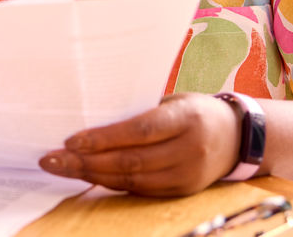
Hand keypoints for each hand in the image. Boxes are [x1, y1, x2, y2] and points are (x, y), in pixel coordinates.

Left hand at [38, 93, 240, 195]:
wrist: (240, 136)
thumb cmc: (195, 111)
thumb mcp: (173, 101)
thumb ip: (140, 111)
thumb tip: (90, 119)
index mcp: (186, 118)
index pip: (139, 131)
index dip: (103, 138)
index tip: (69, 140)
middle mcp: (189, 149)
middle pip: (131, 160)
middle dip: (86, 162)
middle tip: (52, 160)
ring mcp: (189, 175)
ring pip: (133, 180)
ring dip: (93, 176)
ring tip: (62, 169)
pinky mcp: (184, 191)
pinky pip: (141, 190)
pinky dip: (112, 184)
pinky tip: (89, 177)